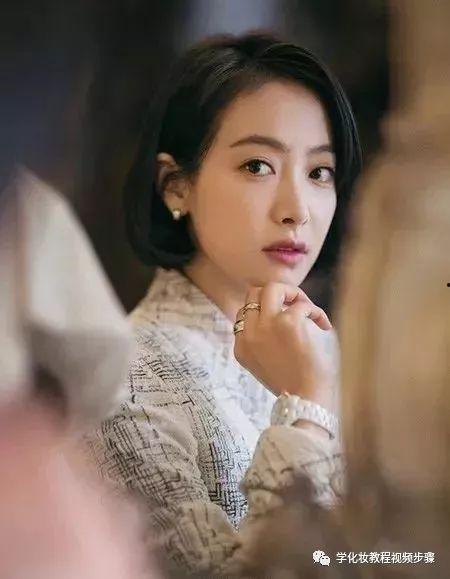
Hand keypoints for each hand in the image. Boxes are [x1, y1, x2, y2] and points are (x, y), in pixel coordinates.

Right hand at [233, 283, 335, 412]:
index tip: (283, 318)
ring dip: (293, 294)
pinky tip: (324, 326)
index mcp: (241, 346)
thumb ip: (262, 343)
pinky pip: (302, 304)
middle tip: (295, 306)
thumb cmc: (293, 386)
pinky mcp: (288, 323)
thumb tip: (278, 315)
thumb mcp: (265, 366)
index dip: (265, 310)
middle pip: (254, 294)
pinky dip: (316, 312)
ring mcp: (267, 326)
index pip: (244, 312)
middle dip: (276, 295)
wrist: (305, 401)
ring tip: (308, 310)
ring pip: (272, 288)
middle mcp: (249, 333)